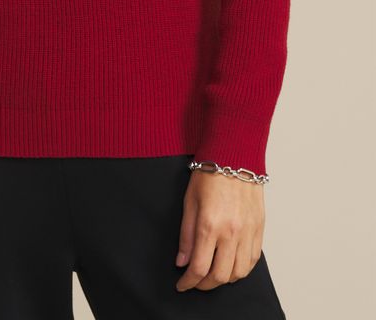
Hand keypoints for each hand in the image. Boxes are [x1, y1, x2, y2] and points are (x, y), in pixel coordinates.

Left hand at [174, 169, 265, 291]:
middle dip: (205, 285)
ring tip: (213, 274)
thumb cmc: (209, 175)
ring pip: (239, 273)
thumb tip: (182, 262)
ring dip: (225, 279)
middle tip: (196, 282)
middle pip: (220, 276)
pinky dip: (242, 269)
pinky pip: (253, 260)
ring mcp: (248, 232)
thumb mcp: (189, 202)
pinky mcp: (259, 229)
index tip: (182, 285)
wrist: (234, 155)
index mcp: (209, 225)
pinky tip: (231, 265)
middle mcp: (231, 232)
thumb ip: (186, 235)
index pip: (199, 267)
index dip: (189, 282)